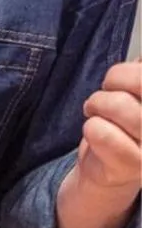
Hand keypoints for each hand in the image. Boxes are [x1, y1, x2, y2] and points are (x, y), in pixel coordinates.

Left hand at [77, 61, 141, 193]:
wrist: (112, 168)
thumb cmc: (125, 123)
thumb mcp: (137, 94)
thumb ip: (139, 73)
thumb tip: (139, 59)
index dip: (127, 72)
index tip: (118, 80)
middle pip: (139, 82)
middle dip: (113, 81)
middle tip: (104, 92)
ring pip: (119, 105)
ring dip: (97, 104)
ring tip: (94, 111)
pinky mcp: (133, 164)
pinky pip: (101, 132)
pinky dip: (91, 127)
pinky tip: (94, 131)